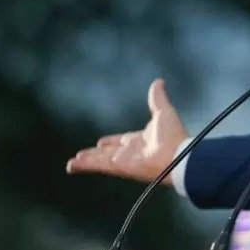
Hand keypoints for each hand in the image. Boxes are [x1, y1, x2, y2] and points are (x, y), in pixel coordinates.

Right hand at [66, 79, 188, 184]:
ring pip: (99, 161)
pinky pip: (99, 165)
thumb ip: (157, 98)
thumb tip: (159, 82)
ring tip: (72, 164)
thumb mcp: (163, 111)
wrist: (177, 155)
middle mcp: (131, 152)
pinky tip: (73, 166)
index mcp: (141, 140)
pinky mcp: (119, 167)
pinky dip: (85, 165)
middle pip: (107, 153)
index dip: (111, 141)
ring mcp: (124, 161)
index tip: (101, 142)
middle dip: (94, 154)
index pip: (122, 140)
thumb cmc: (174, 136)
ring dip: (86, 161)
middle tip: (81, 155)